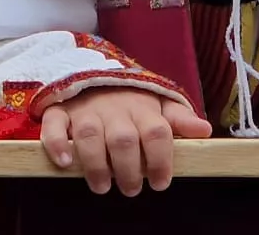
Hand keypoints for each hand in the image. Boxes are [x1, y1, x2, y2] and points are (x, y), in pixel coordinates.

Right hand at [40, 88, 212, 195]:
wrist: (91, 69)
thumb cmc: (130, 97)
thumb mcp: (159, 104)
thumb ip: (179, 119)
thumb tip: (204, 131)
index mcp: (142, 107)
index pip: (156, 132)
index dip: (160, 160)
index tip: (160, 183)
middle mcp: (114, 107)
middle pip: (123, 138)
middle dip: (128, 169)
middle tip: (131, 189)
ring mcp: (85, 108)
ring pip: (89, 134)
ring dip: (96, 164)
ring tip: (102, 186)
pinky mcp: (59, 110)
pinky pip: (54, 125)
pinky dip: (56, 143)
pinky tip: (64, 163)